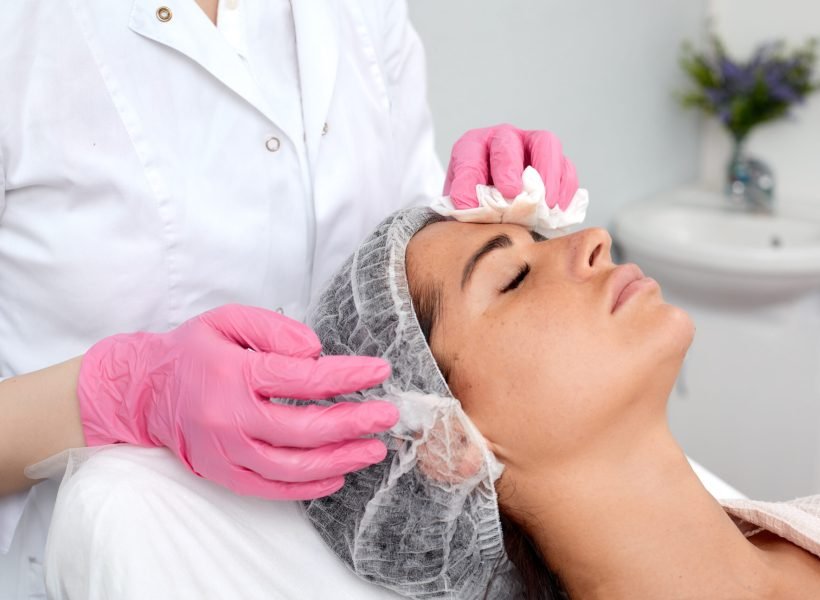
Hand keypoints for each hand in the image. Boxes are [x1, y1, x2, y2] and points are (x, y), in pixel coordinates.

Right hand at [77, 304, 396, 499]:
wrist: (145, 391)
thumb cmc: (194, 351)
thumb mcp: (227, 319)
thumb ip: (273, 329)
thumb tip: (316, 351)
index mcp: (234, 375)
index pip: (302, 379)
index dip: (347, 376)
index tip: (379, 371)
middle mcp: (230, 418)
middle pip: (304, 429)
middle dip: (353, 423)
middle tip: (386, 415)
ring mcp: (226, 452)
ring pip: (292, 466)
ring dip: (340, 459)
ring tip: (374, 448)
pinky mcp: (224, 474)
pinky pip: (271, 489)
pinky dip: (308, 487)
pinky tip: (339, 474)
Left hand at [443, 124, 577, 210]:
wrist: (492, 209)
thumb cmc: (475, 204)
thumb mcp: (461, 203)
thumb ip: (463, 202)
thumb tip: (471, 206)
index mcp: (472, 147)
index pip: (469, 153)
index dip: (471, 176)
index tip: (477, 201)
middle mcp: (502, 139)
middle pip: (509, 140)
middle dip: (510, 168)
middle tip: (513, 194)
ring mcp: (531, 146)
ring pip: (546, 145)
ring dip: (548, 175)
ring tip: (545, 205)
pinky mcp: (554, 162)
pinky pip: (565, 167)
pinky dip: (565, 188)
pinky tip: (558, 209)